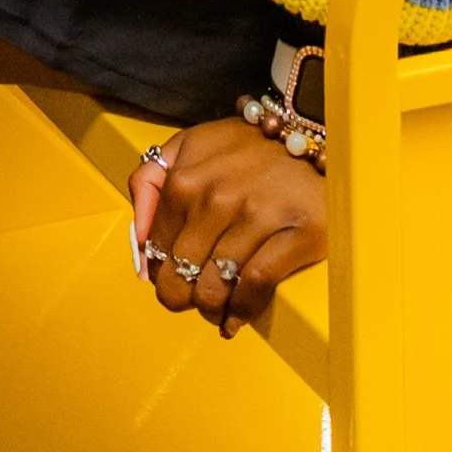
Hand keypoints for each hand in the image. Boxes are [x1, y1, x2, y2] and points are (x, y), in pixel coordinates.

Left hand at [129, 117, 324, 337]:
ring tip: (216, 312)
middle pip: (182, 274)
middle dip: (182, 297)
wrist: (312, 133)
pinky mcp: (298, 232)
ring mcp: (258, 216)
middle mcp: (217, 198)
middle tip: (193, 302)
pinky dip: (242, 310)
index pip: (157, 249)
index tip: (173, 280)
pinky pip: (256, 286)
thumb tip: (139, 245)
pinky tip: (237, 318)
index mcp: (184, 179)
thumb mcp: (188, 147)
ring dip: (211, 309)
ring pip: (216, 286)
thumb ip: (150, 182)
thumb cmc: (245, 146)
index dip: (161, 273)